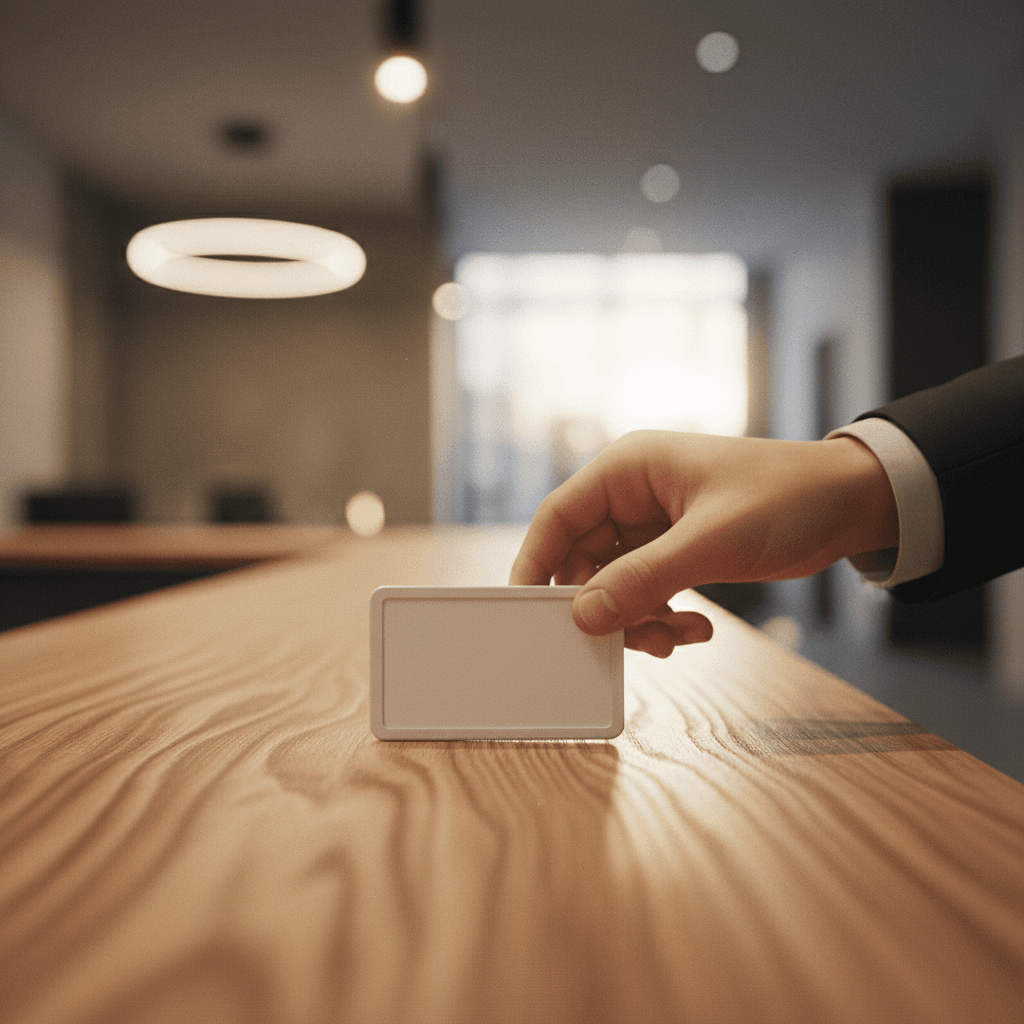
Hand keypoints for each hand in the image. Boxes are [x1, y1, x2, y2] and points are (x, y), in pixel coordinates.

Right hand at [509, 431, 897, 656]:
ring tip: (674, 637)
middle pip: (582, 559)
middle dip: (601, 605)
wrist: (852, 503)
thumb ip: (645, 578)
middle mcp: (633, 496)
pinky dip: (662, 617)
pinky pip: (646, 592)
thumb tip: (584, 615)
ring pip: (614, 583)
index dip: (536, 564)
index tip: (526, 611)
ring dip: (637, 618)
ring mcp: (654, 526)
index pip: (558, 516)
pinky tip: (695, 629)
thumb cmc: (787, 496)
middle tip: (623, 639)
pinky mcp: (676, 551)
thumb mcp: (712, 540)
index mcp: (629, 469)